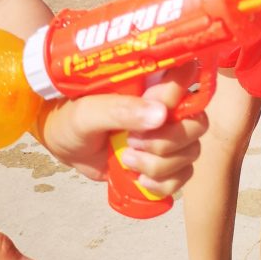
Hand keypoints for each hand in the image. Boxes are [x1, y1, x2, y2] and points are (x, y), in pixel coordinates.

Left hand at [37, 65, 205, 196]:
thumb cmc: (71, 116)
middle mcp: (166, 106)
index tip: (155, 109)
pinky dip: (164, 184)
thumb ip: (121, 109)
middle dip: (168, 141)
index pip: (188, 75)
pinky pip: (183, 176)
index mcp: (152, 81)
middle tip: (133, 142)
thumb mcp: (87, 112)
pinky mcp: (162, 161)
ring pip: (191, 151)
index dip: (179, 95)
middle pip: (197, 122)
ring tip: (128, 160)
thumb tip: (160, 114)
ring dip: (160, 164)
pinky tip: (141, 180)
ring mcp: (167, 135)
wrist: (62, 144)